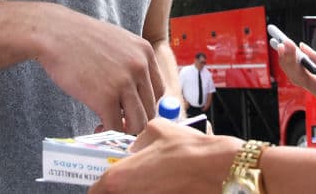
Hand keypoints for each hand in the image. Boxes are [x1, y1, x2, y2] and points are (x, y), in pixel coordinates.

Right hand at [36, 5, 164, 133]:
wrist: (55, 33)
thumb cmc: (80, 38)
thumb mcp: (118, 42)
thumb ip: (131, 62)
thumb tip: (135, 90)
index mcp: (145, 52)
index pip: (160, 91)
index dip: (146, 105)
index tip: (131, 111)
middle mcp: (140, 67)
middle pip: (151, 109)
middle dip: (135, 120)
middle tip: (118, 123)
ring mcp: (125, 82)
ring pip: (138, 122)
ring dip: (125, 130)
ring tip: (109, 127)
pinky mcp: (106, 98)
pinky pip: (116, 127)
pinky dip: (109, 133)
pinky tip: (98, 127)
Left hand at [89, 118, 241, 193]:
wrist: (220, 170)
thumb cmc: (190, 151)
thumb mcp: (158, 129)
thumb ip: (139, 138)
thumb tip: (136, 145)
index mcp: (118, 178)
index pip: (95, 191)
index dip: (101, 186)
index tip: (109, 183)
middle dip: (123, 189)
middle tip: (137, 180)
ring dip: (141, 191)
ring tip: (158, 181)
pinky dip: (157, 193)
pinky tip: (169, 187)